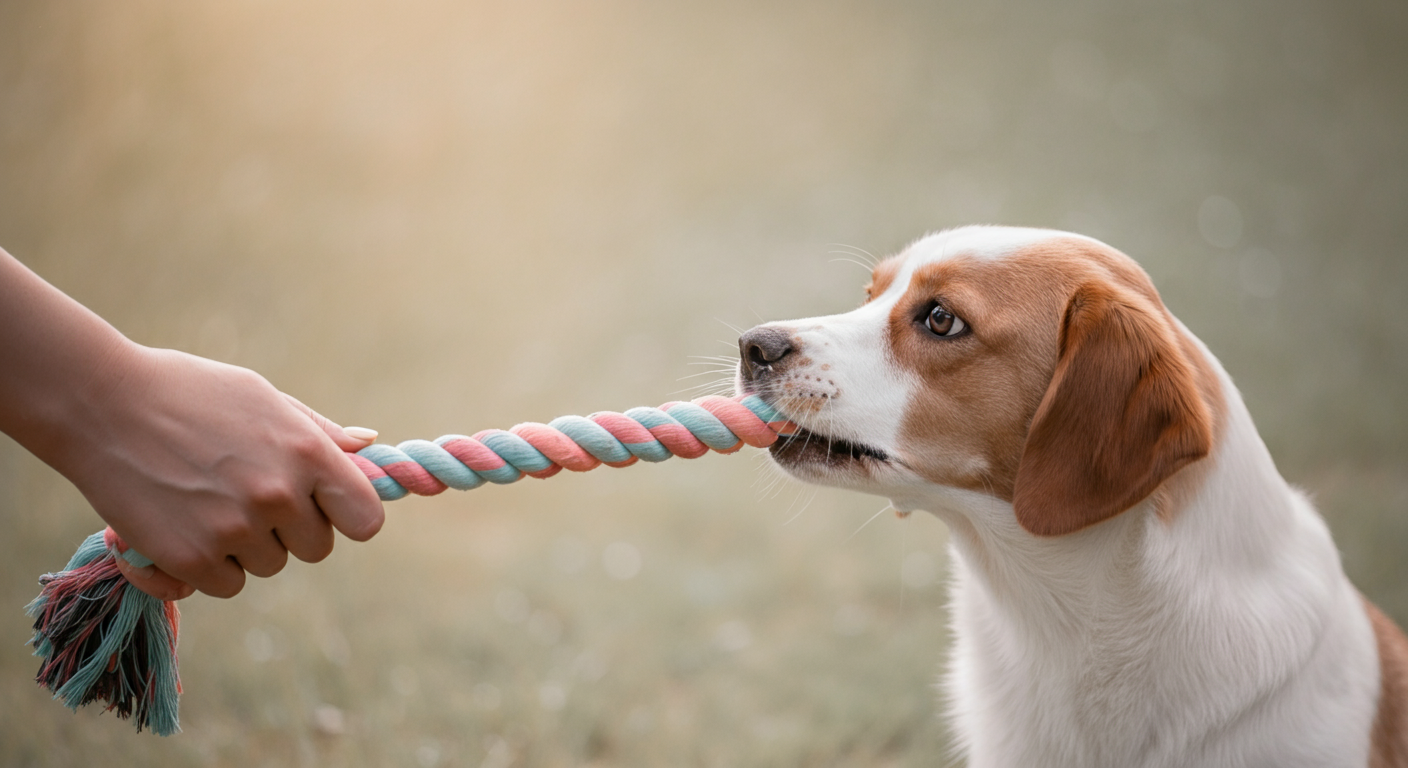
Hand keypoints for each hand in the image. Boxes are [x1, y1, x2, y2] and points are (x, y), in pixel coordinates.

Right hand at [55, 345, 384, 598]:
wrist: (101, 403)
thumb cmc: (189, 392)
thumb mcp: (263, 397)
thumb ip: (319, 432)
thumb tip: (371, 445)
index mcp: (307, 453)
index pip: (366, 519)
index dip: (347, 517)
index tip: (325, 509)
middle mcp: (278, 494)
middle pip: (317, 549)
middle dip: (291, 530)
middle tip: (248, 495)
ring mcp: (234, 529)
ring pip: (269, 566)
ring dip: (246, 546)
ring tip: (208, 500)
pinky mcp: (189, 558)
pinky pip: (225, 585)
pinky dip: (206, 566)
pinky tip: (182, 526)